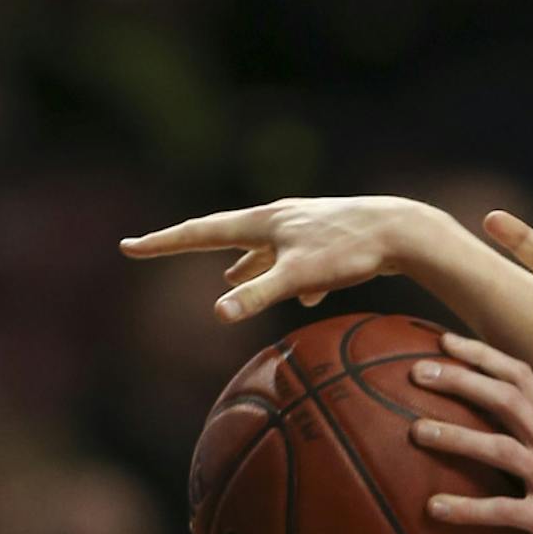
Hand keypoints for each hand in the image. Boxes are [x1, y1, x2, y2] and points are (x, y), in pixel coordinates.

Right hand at [121, 195, 442, 324]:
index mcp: (262, 223)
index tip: (128, 247)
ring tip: (231, 278)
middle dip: (194, 247)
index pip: (200, 233)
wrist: (404, 230)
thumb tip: (218, 314)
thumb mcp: (301, 276)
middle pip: (225, 234)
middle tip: (161, 248)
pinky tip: (306, 298)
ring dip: (246, 265)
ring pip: (264, 249)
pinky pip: (300, 262)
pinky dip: (292, 280)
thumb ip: (258, 294)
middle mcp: (278, 219)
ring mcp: (304, 228)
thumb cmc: (352, 251)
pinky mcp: (330, 241)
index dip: (163, 243)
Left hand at [412, 334, 532, 533]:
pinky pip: (503, 511)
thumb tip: (488, 436)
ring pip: (502, 448)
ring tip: (416, 432)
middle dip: (462, 379)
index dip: (483, 355)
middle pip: (509, 398)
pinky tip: (434, 508)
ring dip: (457, 436)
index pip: (523, 377)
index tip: (443, 340)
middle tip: (417, 372)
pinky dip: (467, 508)